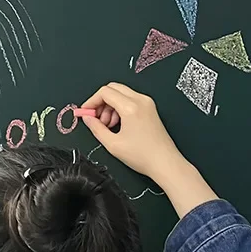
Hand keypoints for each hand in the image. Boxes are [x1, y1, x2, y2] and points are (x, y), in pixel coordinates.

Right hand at [80, 83, 217, 216]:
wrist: (165, 163)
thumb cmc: (142, 156)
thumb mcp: (112, 144)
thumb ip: (96, 128)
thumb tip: (87, 118)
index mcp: (131, 107)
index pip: (105, 92)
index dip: (91, 101)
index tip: (85, 112)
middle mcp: (140, 100)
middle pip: (113, 88)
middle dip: (100, 102)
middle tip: (96, 119)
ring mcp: (147, 103)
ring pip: (121, 94)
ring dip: (110, 106)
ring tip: (108, 126)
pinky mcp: (150, 108)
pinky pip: (130, 100)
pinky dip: (119, 108)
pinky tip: (118, 125)